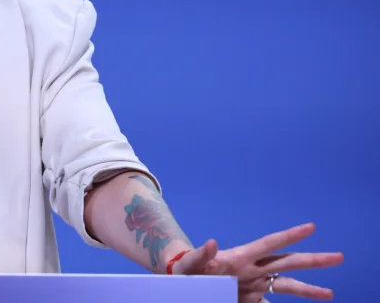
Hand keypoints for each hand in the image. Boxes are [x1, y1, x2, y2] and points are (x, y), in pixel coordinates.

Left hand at [171, 222, 342, 301]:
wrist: (184, 283)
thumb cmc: (186, 269)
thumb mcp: (191, 262)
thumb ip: (202, 255)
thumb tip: (212, 242)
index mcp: (241, 257)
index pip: (270, 244)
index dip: (290, 236)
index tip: (311, 227)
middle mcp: (253, 269)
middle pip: (288, 263)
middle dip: (313, 260)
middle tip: (339, 257)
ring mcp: (254, 284)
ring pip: (287, 285)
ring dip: (308, 289)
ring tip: (330, 293)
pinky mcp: (250, 298)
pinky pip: (269, 302)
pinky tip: (303, 302)